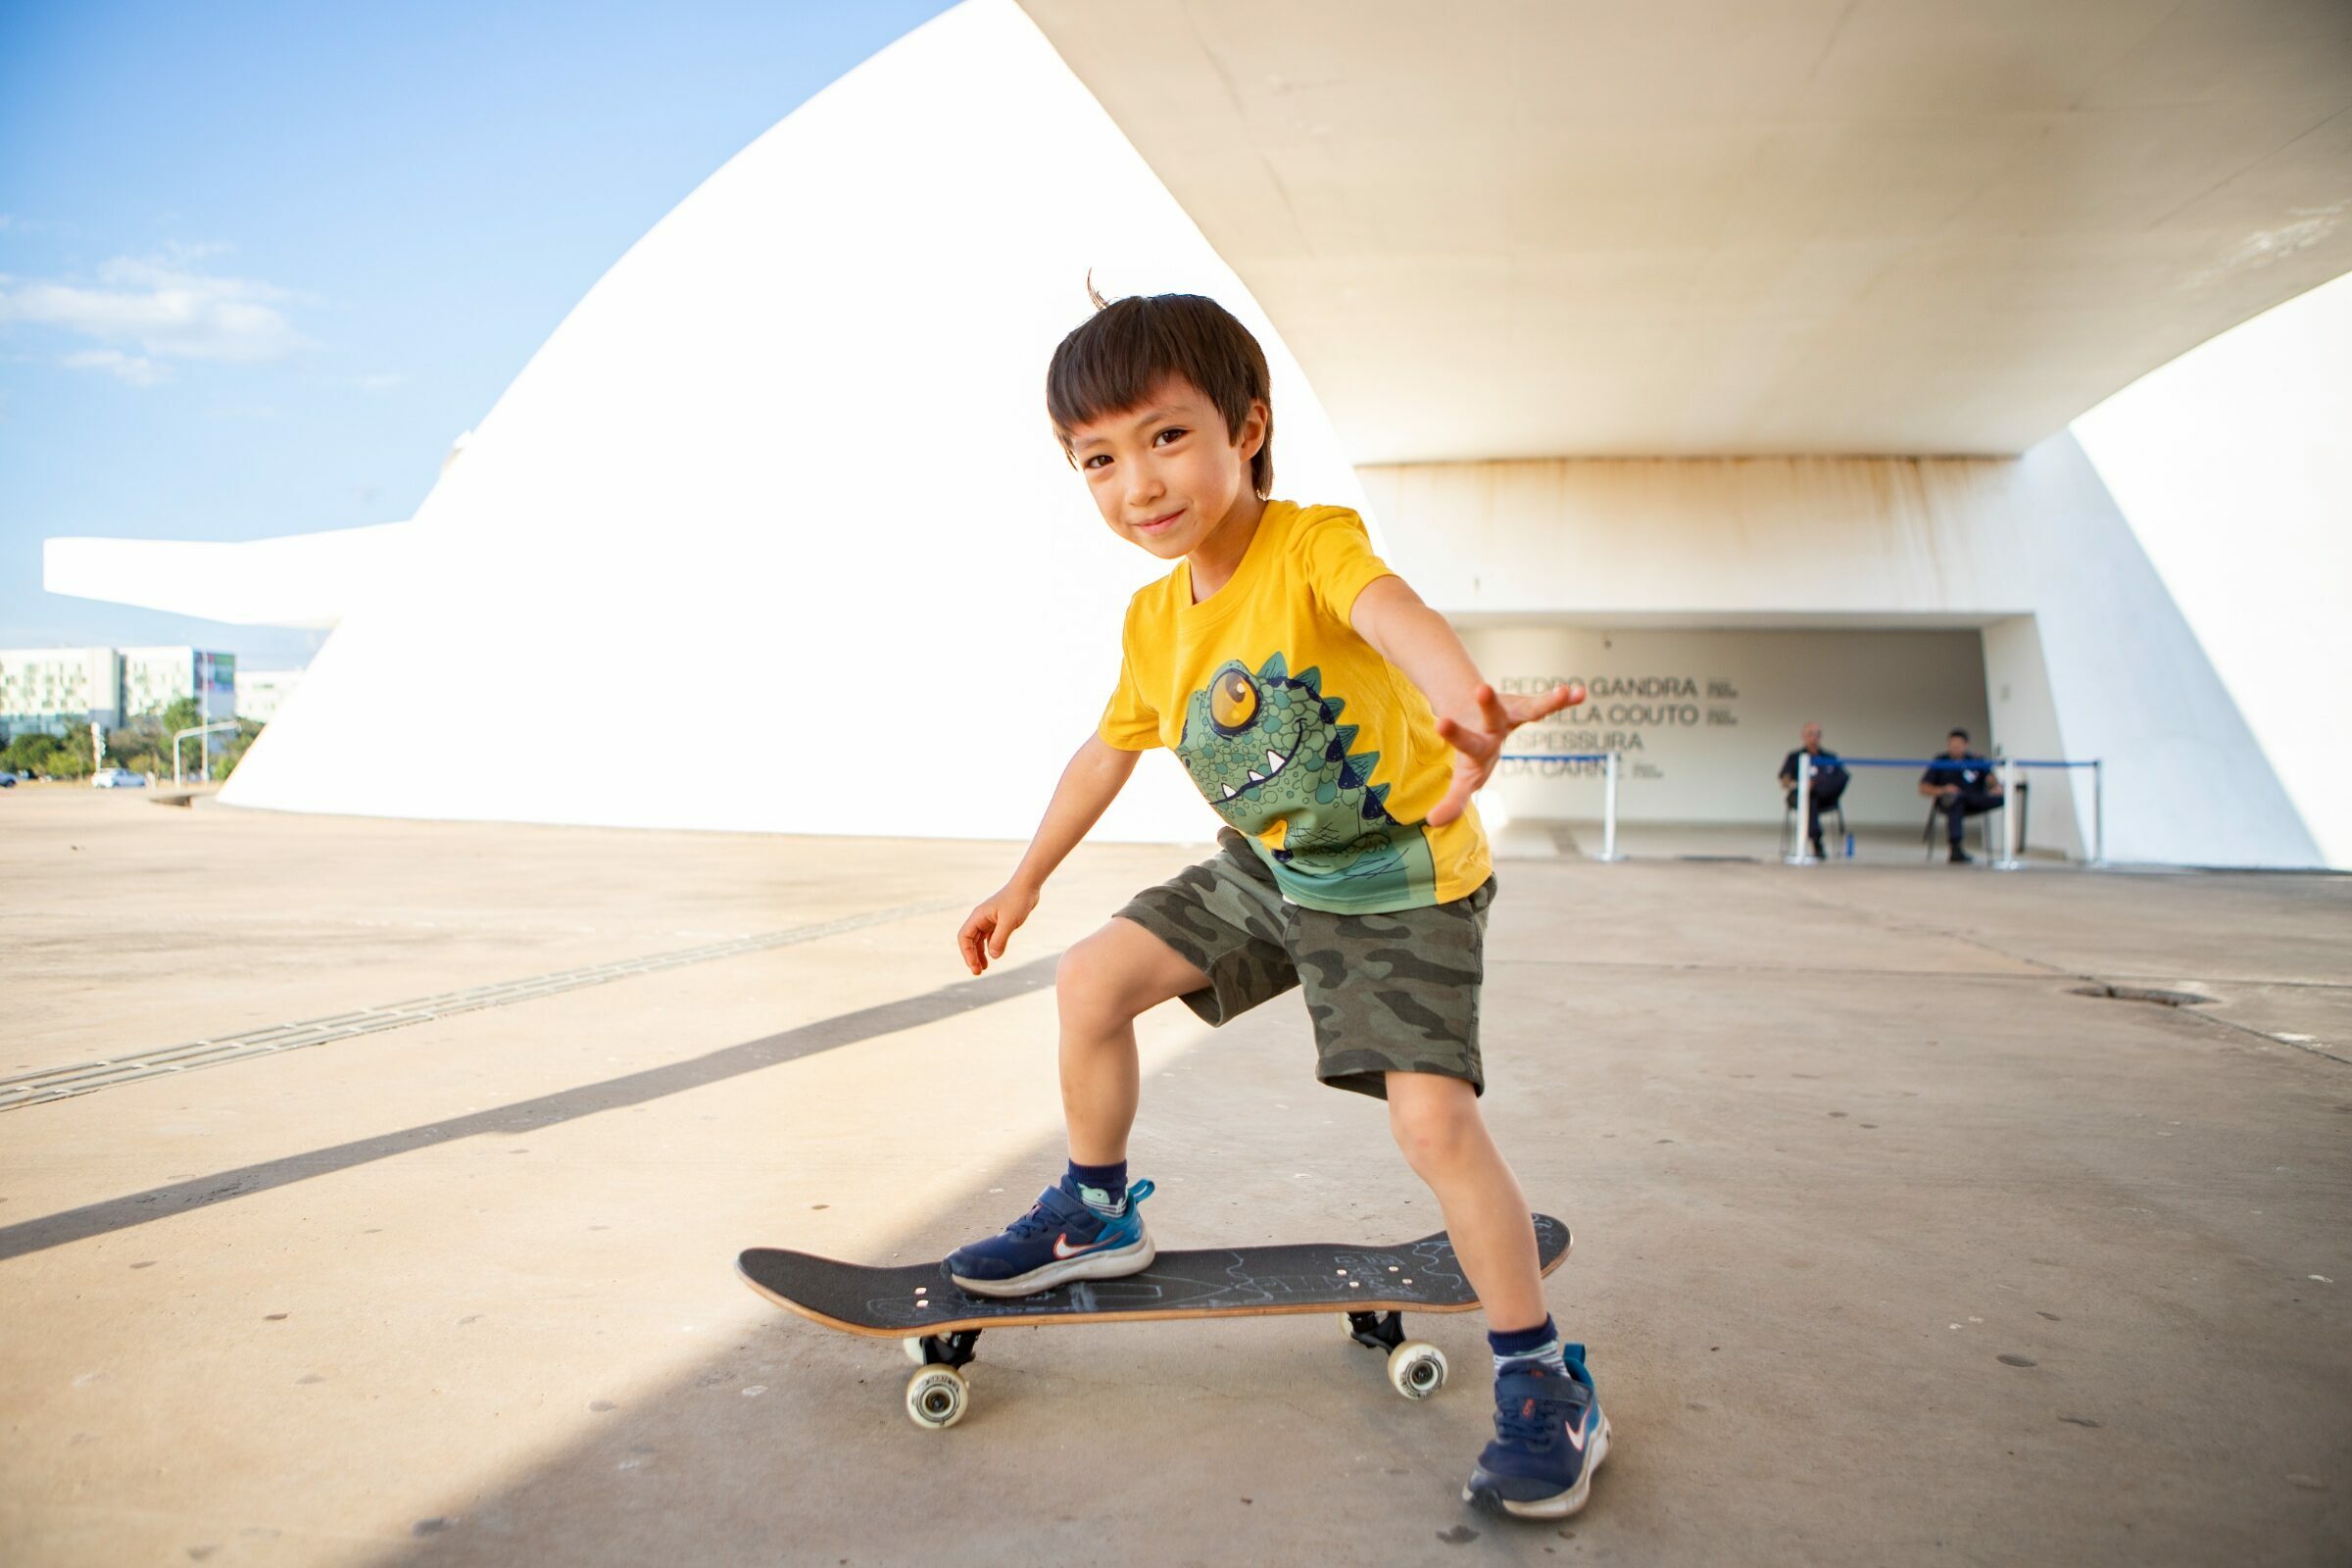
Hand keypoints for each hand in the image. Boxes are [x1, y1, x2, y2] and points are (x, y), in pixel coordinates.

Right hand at [957, 881, 1038, 975]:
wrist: (1028, 886)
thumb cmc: (1018, 900)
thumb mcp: (1009, 922)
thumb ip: (1000, 939)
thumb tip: (993, 956)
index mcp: (978, 916)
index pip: (964, 937)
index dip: (967, 953)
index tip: (975, 966)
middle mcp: (981, 918)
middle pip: (970, 940)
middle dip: (972, 957)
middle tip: (978, 972)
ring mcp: (989, 920)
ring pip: (979, 940)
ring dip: (980, 954)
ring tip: (984, 969)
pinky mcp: (998, 921)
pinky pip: (989, 937)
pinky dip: (990, 948)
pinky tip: (994, 956)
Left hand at [1428, 681, 1585, 826]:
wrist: (1471, 711)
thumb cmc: (1473, 754)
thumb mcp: (1465, 779)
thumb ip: (1454, 800)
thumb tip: (1433, 822)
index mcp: (1476, 746)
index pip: (1466, 745)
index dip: (1455, 736)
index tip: (1440, 721)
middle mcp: (1491, 727)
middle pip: (1491, 717)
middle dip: (1489, 705)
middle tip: (1483, 687)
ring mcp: (1510, 715)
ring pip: (1528, 708)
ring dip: (1546, 702)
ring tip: (1564, 692)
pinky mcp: (1525, 707)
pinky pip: (1548, 705)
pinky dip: (1563, 701)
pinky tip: (1579, 693)